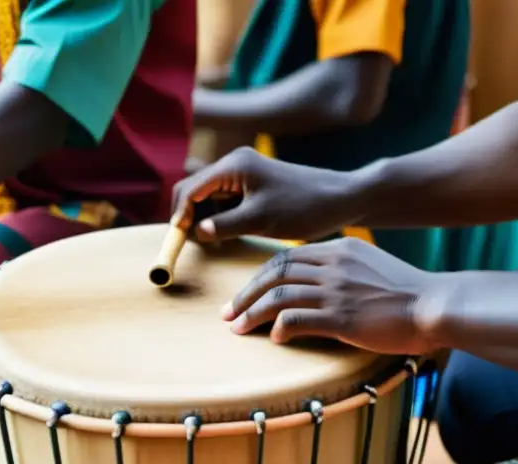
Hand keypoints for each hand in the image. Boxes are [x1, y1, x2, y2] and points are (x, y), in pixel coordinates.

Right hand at [171, 146, 355, 243]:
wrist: (340, 199)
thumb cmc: (303, 207)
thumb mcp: (259, 220)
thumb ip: (223, 225)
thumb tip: (196, 232)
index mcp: (233, 166)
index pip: (190, 188)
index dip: (179, 215)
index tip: (177, 241)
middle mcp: (234, 165)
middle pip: (193, 189)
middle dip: (186, 216)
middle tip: (189, 244)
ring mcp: (242, 174)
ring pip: (206, 197)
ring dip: (201, 219)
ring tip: (209, 243)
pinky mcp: (251, 186)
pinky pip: (222, 201)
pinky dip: (216, 218)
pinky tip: (223, 236)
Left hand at [222, 237, 441, 355]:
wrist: (435, 305)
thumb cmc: (406, 293)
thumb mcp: (370, 268)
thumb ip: (340, 270)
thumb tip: (313, 286)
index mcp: (339, 250)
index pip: (285, 258)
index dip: (259, 277)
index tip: (245, 295)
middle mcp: (334, 266)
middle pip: (274, 274)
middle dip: (246, 294)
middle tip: (229, 313)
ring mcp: (336, 290)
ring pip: (278, 296)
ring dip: (253, 314)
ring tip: (239, 329)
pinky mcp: (342, 317)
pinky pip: (296, 319)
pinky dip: (279, 328)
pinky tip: (275, 339)